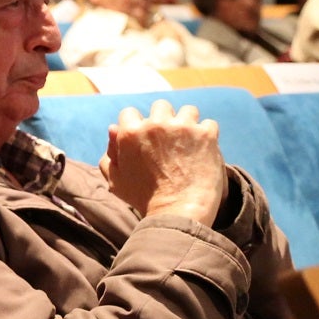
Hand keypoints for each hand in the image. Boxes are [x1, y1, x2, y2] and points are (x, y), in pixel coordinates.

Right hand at [100, 100, 225, 224]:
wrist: (178, 212)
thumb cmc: (144, 199)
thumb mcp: (116, 180)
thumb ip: (109, 154)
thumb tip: (114, 129)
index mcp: (130, 132)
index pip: (130, 113)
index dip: (137, 126)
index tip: (146, 140)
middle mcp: (155, 124)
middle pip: (160, 106)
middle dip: (164, 119)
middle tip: (170, 139)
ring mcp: (182, 127)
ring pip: (188, 110)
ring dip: (188, 123)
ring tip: (190, 141)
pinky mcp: (205, 135)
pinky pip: (209, 124)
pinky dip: (207, 136)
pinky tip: (204, 150)